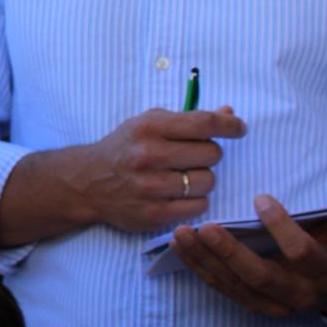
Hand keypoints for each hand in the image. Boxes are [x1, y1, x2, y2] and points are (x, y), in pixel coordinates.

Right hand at [75, 107, 244, 232]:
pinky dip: (195, 201)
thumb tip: (229, 112)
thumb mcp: (148, 124)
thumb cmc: (124, 148)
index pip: (203, 123)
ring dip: (202, 179)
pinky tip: (179, 194)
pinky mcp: (153, 214)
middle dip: (209, 154)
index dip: (229, 125)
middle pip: (211, 154)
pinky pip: (200, 207)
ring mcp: (150, 187)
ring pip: (207, 182)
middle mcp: (148, 155)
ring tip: (184, 176)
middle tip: (193, 156)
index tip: (239, 128)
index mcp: (148, 127)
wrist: (88, 181)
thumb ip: (188, 119)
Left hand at [174, 196, 326, 316]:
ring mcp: (273, 303)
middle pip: (258, 276)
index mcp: (323, 274)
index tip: (261, 199)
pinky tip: (181, 247)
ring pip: (234, 284)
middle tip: (204, 227)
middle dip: (228, 252)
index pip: (302, 254)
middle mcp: (297, 294)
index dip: (281, 227)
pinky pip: (223, 288)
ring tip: (181, 233)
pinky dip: (200, 268)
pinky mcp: (253, 303)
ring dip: (204, 259)